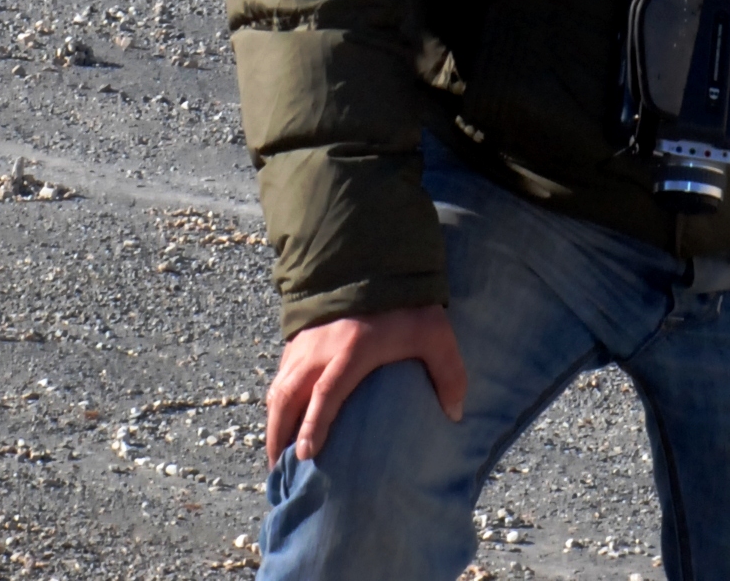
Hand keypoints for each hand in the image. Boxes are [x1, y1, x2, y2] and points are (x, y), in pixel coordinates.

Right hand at [265, 304, 467, 464]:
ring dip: (273, 422)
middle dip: (278, 436)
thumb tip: (456, 414)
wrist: (374, 257)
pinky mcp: (299, 337)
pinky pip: (280, 374)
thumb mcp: (433, 332)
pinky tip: (281, 418)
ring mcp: (305, 342)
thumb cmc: (405, 300)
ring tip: (276, 456)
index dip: (314, 425)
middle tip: (278, 472)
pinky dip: (277, 400)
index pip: (327, 391)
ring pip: (279, 387)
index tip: (305, 456)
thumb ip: (448, 371)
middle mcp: (320, 349)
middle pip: (288, 395)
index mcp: (352, 349)